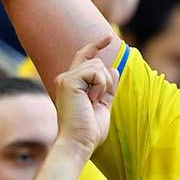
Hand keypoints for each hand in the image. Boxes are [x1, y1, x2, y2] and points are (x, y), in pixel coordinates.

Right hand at [50, 37, 118, 156]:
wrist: (78, 142)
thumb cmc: (89, 130)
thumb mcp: (103, 105)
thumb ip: (107, 88)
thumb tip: (114, 69)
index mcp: (71, 84)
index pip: (84, 57)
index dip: (96, 45)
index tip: (108, 36)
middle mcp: (65, 78)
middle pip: (96, 62)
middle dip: (105, 82)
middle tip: (95, 102)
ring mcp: (65, 78)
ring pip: (98, 66)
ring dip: (103, 85)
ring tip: (92, 102)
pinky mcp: (69, 81)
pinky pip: (96, 72)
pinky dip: (101, 86)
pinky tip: (91, 99)